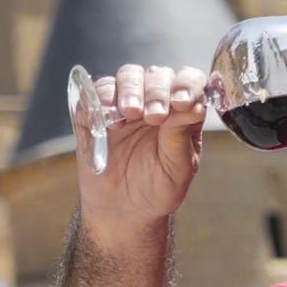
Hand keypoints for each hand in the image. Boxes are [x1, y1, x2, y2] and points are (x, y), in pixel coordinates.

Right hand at [75, 64, 207, 225]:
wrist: (123, 211)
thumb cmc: (156, 189)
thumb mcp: (177, 168)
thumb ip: (181, 136)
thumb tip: (191, 105)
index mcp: (181, 112)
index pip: (189, 81)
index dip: (187, 84)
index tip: (181, 102)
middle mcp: (155, 101)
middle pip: (157, 75)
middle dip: (156, 91)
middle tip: (154, 115)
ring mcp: (124, 105)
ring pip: (128, 76)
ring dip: (130, 89)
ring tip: (130, 113)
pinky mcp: (96, 113)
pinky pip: (95, 94)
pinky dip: (99, 99)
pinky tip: (107, 118)